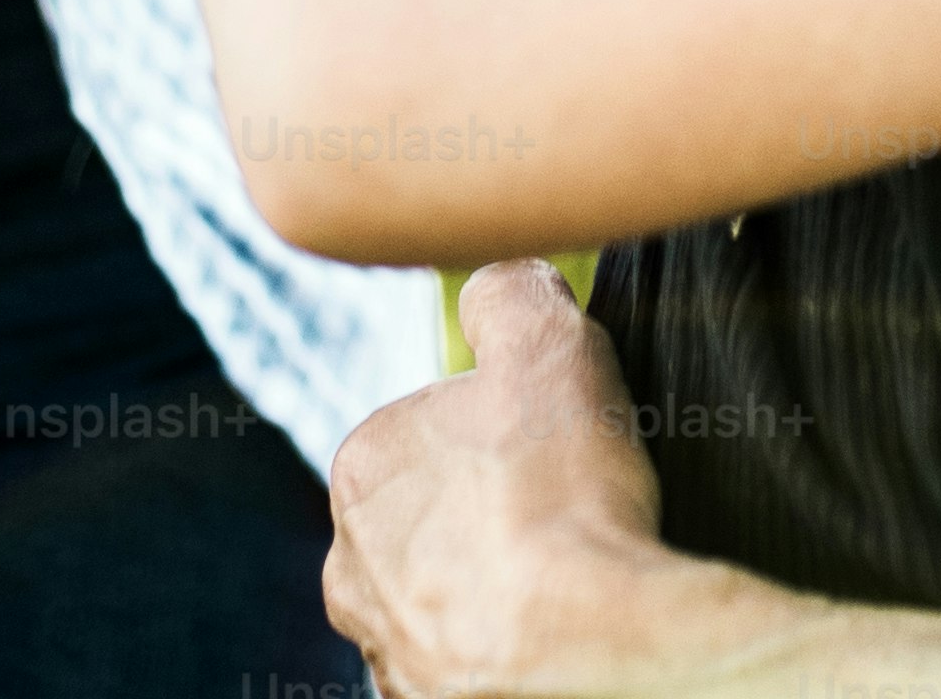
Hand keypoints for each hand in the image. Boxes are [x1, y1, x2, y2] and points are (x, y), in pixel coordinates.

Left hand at [328, 261, 734, 698]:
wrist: (590, 652)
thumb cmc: (563, 497)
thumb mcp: (546, 342)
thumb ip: (508, 293)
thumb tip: (497, 281)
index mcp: (362, 466)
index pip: (431, 428)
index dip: (504, 429)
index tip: (553, 448)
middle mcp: (350, 566)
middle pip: (431, 516)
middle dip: (486, 512)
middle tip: (563, 513)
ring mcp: (384, 650)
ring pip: (440, 596)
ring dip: (490, 586)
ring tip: (565, 581)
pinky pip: (463, 666)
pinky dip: (501, 650)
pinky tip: (550, 635)